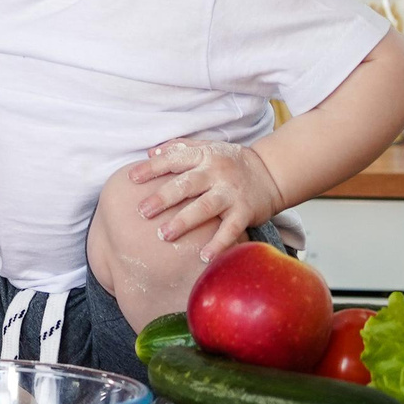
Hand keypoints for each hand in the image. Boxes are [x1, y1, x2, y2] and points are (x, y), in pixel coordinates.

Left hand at [128, 138, 286, 262]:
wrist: (271, 173)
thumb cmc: (229, 161)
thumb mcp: (206, 147)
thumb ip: (178, 148)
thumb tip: (149, 152)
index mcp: (203, 156)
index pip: (173, 160)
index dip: (152, 168)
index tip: (131, 179)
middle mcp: (216, 173)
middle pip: (187, 185)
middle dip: (163, 198)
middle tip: (143, 212)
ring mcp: (231, 193)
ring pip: (205, 208)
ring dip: (184, 222)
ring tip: (164, 235)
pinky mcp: (245, 212)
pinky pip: (230, 230)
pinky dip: (218, 244)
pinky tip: (203, 257)